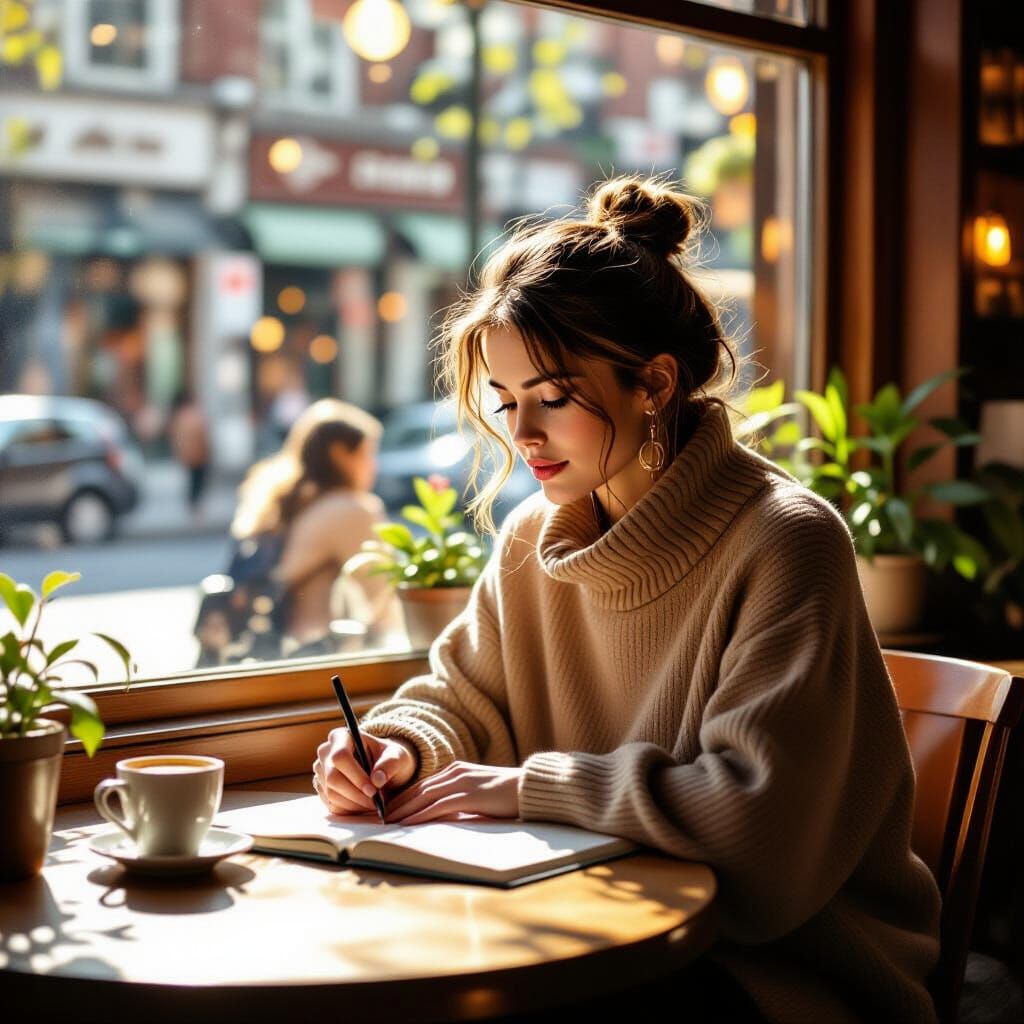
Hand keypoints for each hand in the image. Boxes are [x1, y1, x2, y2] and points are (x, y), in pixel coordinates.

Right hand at [313, 728, 416, 815]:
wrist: (381, 768)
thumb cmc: (388, 758)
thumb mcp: (397, 756)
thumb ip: (390, 764)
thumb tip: (377, 779)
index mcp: (342, 736)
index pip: (340, 756)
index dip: (356, 776)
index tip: (373, 790)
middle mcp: (326, 752)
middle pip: (333, 778)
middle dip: (356, 794)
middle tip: (375, 802)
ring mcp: (321, 771)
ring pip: (332, 794)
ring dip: (355, 804)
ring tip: (373, 803)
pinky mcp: (322, 788)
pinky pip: (331, 805)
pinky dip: (350, 810)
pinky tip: (363, 805)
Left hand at [384, 761, 521, 824]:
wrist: (530, 788)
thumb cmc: (508, 794)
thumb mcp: (479, 793)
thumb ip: (462, 798)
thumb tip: (445, 815)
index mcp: (457, 770)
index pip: (423, 785)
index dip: (404, 797)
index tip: (389, 809)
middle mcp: (456, 773)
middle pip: (418, 789)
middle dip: (397, 804)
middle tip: (379, 817)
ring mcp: (461, 783)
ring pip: (423, 797)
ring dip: (403, 810)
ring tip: (387, 823)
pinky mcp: (468, 796)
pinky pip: (437, 807)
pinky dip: (419, 816)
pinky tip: (407, 825)